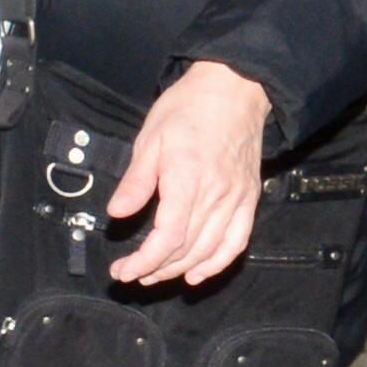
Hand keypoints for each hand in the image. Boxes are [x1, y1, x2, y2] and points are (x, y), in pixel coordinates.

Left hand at [105, 59, 272, 288]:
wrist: (234, 90)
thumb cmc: (188, 109)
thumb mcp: (150, 138)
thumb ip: (136, 181)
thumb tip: (117, 214)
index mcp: (188, 178)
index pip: (168, 236)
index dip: (144, 260)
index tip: (123, 269)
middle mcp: (217, 194)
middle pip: (187, 248)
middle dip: (155, 268)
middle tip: (130, 274)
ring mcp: (237, 199)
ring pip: (209, 250)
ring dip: (181, 269)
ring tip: (155, 276)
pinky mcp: (249, 199)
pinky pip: (237, 242)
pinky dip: (218, 263)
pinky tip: (198, 274)